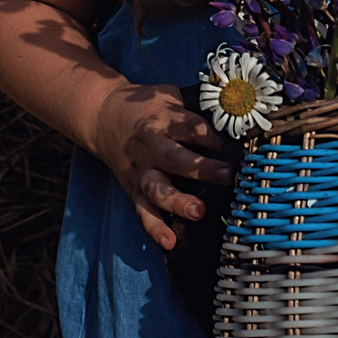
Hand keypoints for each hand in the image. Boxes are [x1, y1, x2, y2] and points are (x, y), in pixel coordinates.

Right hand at [90, 82, 234, 250]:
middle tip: (228, 175)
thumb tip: (233, 115)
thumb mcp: (168, 95)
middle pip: (176, 159)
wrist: (102, 116)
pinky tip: (169, 242)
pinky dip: (155, 229)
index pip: (190, 127)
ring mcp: (141, 171)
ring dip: (178, 202)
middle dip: (202, 169)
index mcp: (161, 120)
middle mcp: (151, 147)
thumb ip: (195, 106)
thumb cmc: (146, 106)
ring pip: (158, 189)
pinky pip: (143, 212)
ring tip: (198, 211)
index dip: (212, 135)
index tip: (234, 142)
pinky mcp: (133, 190)